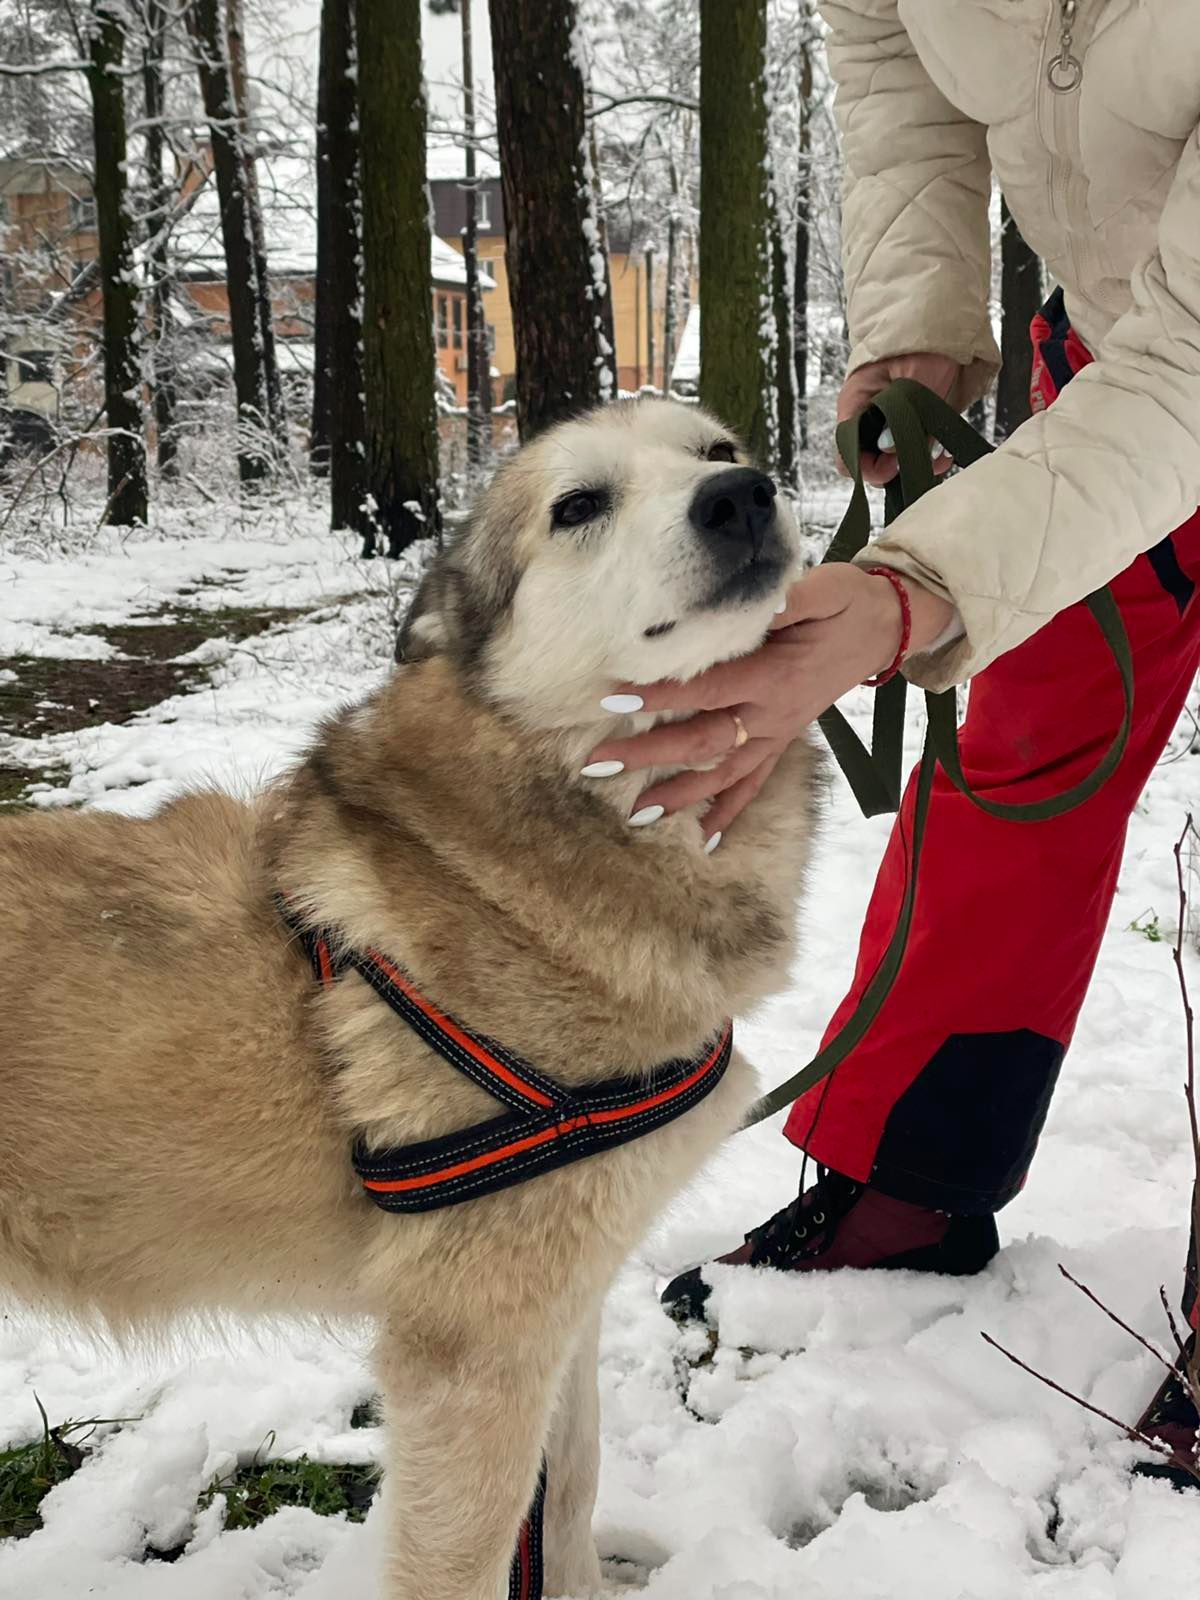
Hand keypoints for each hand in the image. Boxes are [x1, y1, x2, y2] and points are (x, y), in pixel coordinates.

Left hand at [588, 566, 955, 841]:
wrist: (888, 626)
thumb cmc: (845, 602)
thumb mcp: (819, 591)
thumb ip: (780, 601)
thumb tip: (741, 603)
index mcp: (774, 674)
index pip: (706, 688)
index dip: (660, 694)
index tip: (614, 697)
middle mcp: (772, 713)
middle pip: (702, 740)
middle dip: (648, 755)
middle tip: (598, 764)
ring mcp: (778, 733)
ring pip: (723, 774)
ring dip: (680, 795)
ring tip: (636, 814)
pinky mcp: (784, 740)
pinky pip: (754, 784)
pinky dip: (730, 811)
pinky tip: (704, 838)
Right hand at [838, 352, 962, 485]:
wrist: (943, 324)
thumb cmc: (923, 343)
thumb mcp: (915, 378)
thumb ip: (901, 416)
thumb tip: (889, 449)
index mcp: (856, 403)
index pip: (845, 450)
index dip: (866, 466)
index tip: (892, 465)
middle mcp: (868, 417)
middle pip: (869, 461)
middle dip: (894, 469)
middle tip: (921, 461)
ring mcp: (889, 423)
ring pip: (893, 461)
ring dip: (915, 465)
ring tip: (939, 458)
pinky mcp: (910, 425)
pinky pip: (913, 452)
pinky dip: (928, 458)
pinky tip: (944, 454)